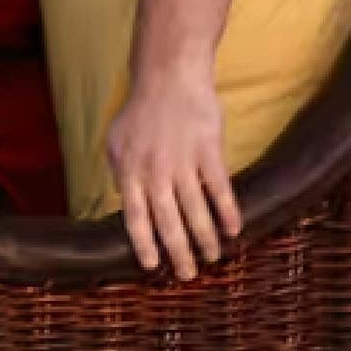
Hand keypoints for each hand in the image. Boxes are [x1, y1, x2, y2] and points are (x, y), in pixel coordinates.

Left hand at [105, 66, 239, 281]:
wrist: (170, 75)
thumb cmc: (141, 108)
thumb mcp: (115, 140)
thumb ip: (117, 171)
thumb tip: (119, 198)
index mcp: (130, 173)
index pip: (135, 219)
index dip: (144, 245)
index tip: (152, 267)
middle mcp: (156, 173)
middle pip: (168, 223)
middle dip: (178, 253)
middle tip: (187, 275)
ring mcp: (183, 163)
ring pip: (196, 211)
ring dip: (205, 239)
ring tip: (212, 258)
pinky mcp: (208, 151)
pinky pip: (219, 188)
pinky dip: (228, 211)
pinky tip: (234, 229)